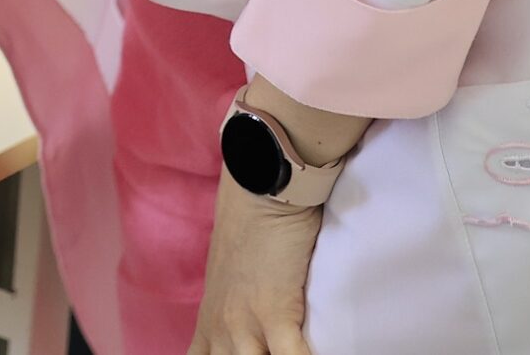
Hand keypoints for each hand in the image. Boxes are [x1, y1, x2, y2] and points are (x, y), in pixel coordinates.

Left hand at [188, 171, 321, 354]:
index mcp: (209, 324)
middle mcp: (221, 328)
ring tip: (289, 347)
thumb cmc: (253, 232)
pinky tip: (320, 350)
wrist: (262, 191)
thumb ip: (235, 313)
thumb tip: (259, 334)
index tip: (241, 351)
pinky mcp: (272, 311)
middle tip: (267, 346)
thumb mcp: (230, 282)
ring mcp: (243, 322)